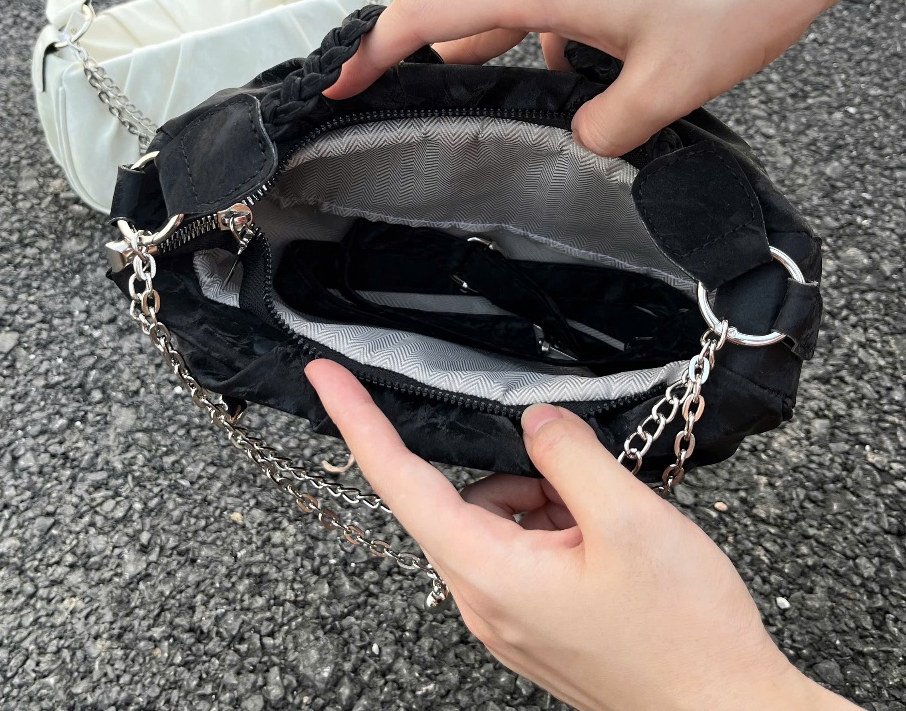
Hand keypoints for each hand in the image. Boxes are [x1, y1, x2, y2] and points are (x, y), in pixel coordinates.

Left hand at [304, 359, 858, 710]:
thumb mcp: (627, 519)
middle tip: (580, 474)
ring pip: (497, 517)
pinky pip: (520, 546)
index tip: (326, 376)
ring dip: (542, 495)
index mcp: (488, 574)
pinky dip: (554, 523)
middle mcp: (483, 599)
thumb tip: (532, 421)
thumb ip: (567, 454)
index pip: (398, 481)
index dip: (357, 421)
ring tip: (606, 518)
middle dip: (515, 467)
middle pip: (463, 495)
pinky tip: (604, 539)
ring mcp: (507, 616)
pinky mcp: (534, 621)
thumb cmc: (684, 634)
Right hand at [325, 0, 905, 155]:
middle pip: (476, 15)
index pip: (428, 14)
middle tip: (486, 116)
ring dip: (545, 52)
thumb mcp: (669, 86)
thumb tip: (582, 140)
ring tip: (606, 86)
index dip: (373, 53)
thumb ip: (606, 131)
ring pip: (529, 4)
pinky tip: (627, 52)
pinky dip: (576, 25)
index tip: (342, 83)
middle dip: (476, 70)